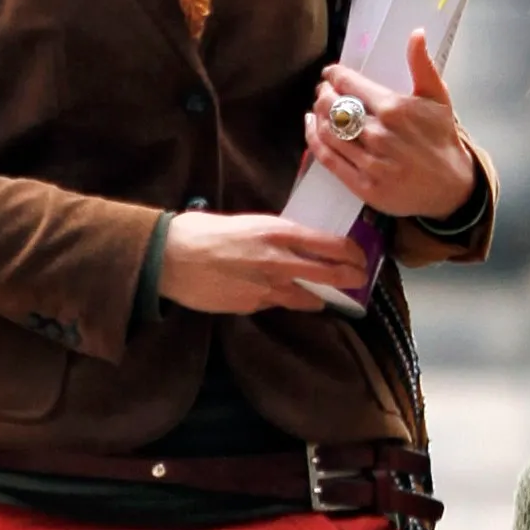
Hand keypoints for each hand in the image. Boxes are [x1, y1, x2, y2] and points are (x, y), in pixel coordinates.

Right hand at [157, 211, 369, 314]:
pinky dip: (285, 301)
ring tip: (327, 296)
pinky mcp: (251, 306)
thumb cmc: (203, 232)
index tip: (360, 255)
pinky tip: (285, 298)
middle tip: (359, 279)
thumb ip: (276, 235)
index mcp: (278, 233)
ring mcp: (266, 287)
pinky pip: (278, 304)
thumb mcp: (248, 223)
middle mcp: (278, 261)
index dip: (351, 253)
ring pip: (308, 297)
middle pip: (329, 274)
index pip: (330, 244)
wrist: (170, 257)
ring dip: (320, 297)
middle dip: (350, 278)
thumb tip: (297, 242)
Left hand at [304, 31, 479, 222]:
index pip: (349, 84)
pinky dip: (313, 139)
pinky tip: (312, 127)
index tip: (331, 73)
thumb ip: (423, 65)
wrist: (450, 186)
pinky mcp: (362, 184)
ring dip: (316, 114)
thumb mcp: (438, 98)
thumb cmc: (442, 138)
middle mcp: (378, 134)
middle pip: (332, 106)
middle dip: (323, 93)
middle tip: (324, 90)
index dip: (334, 75)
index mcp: (394, 108)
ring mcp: (369, 160)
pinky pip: (327, 157)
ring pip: (327, 130)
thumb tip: (416, 33)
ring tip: (318, 108)